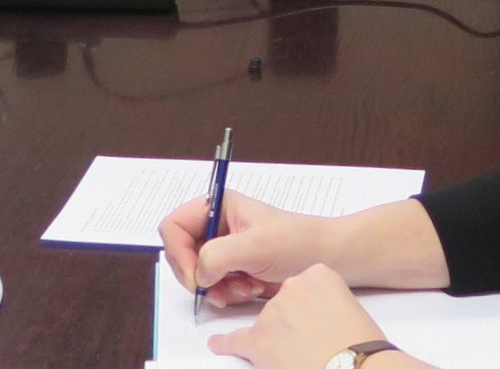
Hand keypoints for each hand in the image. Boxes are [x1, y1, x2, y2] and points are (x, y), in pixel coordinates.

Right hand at [159, 193, 333, 308]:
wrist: (326, 259)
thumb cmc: (296, 242)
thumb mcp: (255, 245)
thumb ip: (217, 255)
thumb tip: (198, 274)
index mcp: (216, 206)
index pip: (174, 226)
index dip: (178, 252)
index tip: (196, 276)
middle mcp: (215, 225)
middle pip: (180, 253)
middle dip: (201, 275)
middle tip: (220, 288)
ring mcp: (222, 248)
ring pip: (196, 274)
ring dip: (218, 288)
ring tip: (246, 288)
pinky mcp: (231, 269)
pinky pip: (213, 287)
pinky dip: (227, 294)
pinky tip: (250, 290)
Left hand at [208, 264, 386, 368]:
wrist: (356, 367)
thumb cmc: (362, 346)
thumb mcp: (353, 309)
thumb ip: (329, 303)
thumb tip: (318, 319)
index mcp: (320, 275)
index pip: (306, 284)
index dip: (313, 306)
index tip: (321, 317)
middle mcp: (292, 287)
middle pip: (285, 304)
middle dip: (295, 322)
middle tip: (316, 340)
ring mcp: (273, 312)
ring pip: (268, 324)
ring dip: (279, 338)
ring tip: (303, 354)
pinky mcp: (260, 339)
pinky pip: (236, 339)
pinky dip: (226, 343)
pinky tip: (219, 343)